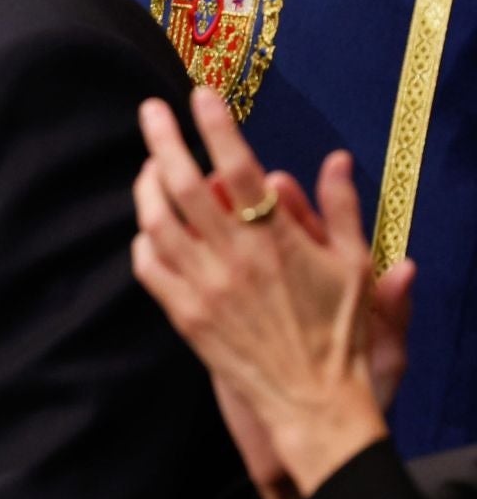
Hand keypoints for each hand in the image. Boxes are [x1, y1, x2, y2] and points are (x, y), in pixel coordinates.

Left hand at [131, 88, 392, 498]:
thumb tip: (336, 159)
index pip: (240, 171)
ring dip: (146, 186)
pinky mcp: (185, 315)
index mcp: (277, 242)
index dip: (218, 128)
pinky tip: (149, 226)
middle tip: (152, 110)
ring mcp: (204, 287)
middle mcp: (234, 259)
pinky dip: (144, 239)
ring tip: (148, 164)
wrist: (314, 402)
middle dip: (163, 140)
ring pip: (157, 222)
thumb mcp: (356, 266)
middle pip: (184, 186)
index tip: (201, 95)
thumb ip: (343, 208)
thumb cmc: (341, 333)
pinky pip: (149, 267)